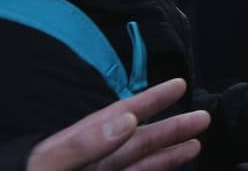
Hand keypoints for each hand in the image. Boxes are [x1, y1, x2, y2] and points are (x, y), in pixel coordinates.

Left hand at [27, 78, 207, 170]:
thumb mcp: (44, 166)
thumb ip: (79, 145)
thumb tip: (124, 120)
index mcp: (71, 146)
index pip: (116, 116)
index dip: (147, 100)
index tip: (178, 85)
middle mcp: (87, 164)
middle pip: (134, 142)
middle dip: (168, 128)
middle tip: (203, 118)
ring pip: (136, 166)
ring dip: (166, 155)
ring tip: (196, 144)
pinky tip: (171, 168)